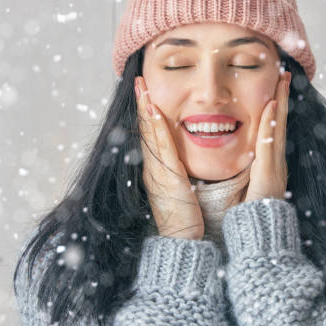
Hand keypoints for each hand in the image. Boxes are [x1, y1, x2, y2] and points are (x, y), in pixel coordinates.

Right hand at [135, 76, 204, 240]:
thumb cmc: (186, 220)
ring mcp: (156, 173)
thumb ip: (181, 174)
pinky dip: (155, 128)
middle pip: (146, 130)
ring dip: (146, 109)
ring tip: (142, 87)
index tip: (147, 92)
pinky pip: (160, 148)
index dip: (148, 113)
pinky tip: (155, 111)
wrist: (182, 243)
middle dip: (142, 104)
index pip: (152, 135)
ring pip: (149, 135)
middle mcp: (153, 168)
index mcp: (158, 170)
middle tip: (139, 81)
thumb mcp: (182, 191)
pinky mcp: (166, 178)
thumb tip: (185, 163)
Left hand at [240, 70, 291, 203]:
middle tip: (284, 74)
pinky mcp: (270, 175)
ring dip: (280, 103)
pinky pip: (269, 144)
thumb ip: (240, 170)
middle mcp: (274, 163)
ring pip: (277, 129)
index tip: (274, 86)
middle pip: (278, 124)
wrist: (256, 238)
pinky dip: (271, 125)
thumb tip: (231, 153)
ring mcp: (275, 168)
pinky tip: (270, 106)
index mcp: (266, 165)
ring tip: (282, 81)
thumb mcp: (241, 186)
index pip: (269, 129)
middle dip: (281, 98)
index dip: (273, 107)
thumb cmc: (245, 215)